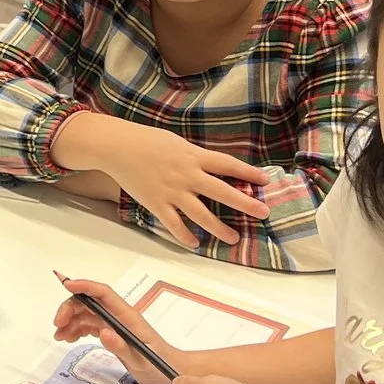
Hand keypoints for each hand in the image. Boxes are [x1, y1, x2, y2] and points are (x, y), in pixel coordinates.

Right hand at [51, 277, 183, 383]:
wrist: (173, 374)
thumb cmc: (161, 366)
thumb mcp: (140, 360)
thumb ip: (121, 347)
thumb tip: (102, 332)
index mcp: (128, 317)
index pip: (104, 294)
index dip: (85, 286)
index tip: (67, 285)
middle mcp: (119, 317)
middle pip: (90, 303)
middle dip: (70, 308)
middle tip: (58, 325)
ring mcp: (115, 325)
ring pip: (87, 314)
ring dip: (70, 321)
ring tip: (60, 336)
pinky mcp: (113, 335)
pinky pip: (90, 325)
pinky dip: (77, 329)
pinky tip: (69, 338)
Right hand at [98, 120, 271, 245]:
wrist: (117, 147)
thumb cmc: (148, 141)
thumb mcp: (177, 143)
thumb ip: (195, 157)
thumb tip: (214, 167)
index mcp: (193, 156)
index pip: (227, 164)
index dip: (248, 173)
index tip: (265, 181)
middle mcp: (187, 175)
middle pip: (222, 192)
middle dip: (245, 203)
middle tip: (263, 213)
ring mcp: (172, 192)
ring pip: (201, 214)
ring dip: (219, 228)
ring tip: (234, 238)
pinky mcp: (156, 204)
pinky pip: (174, 224)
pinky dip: (185, 235)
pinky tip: (195, 243)